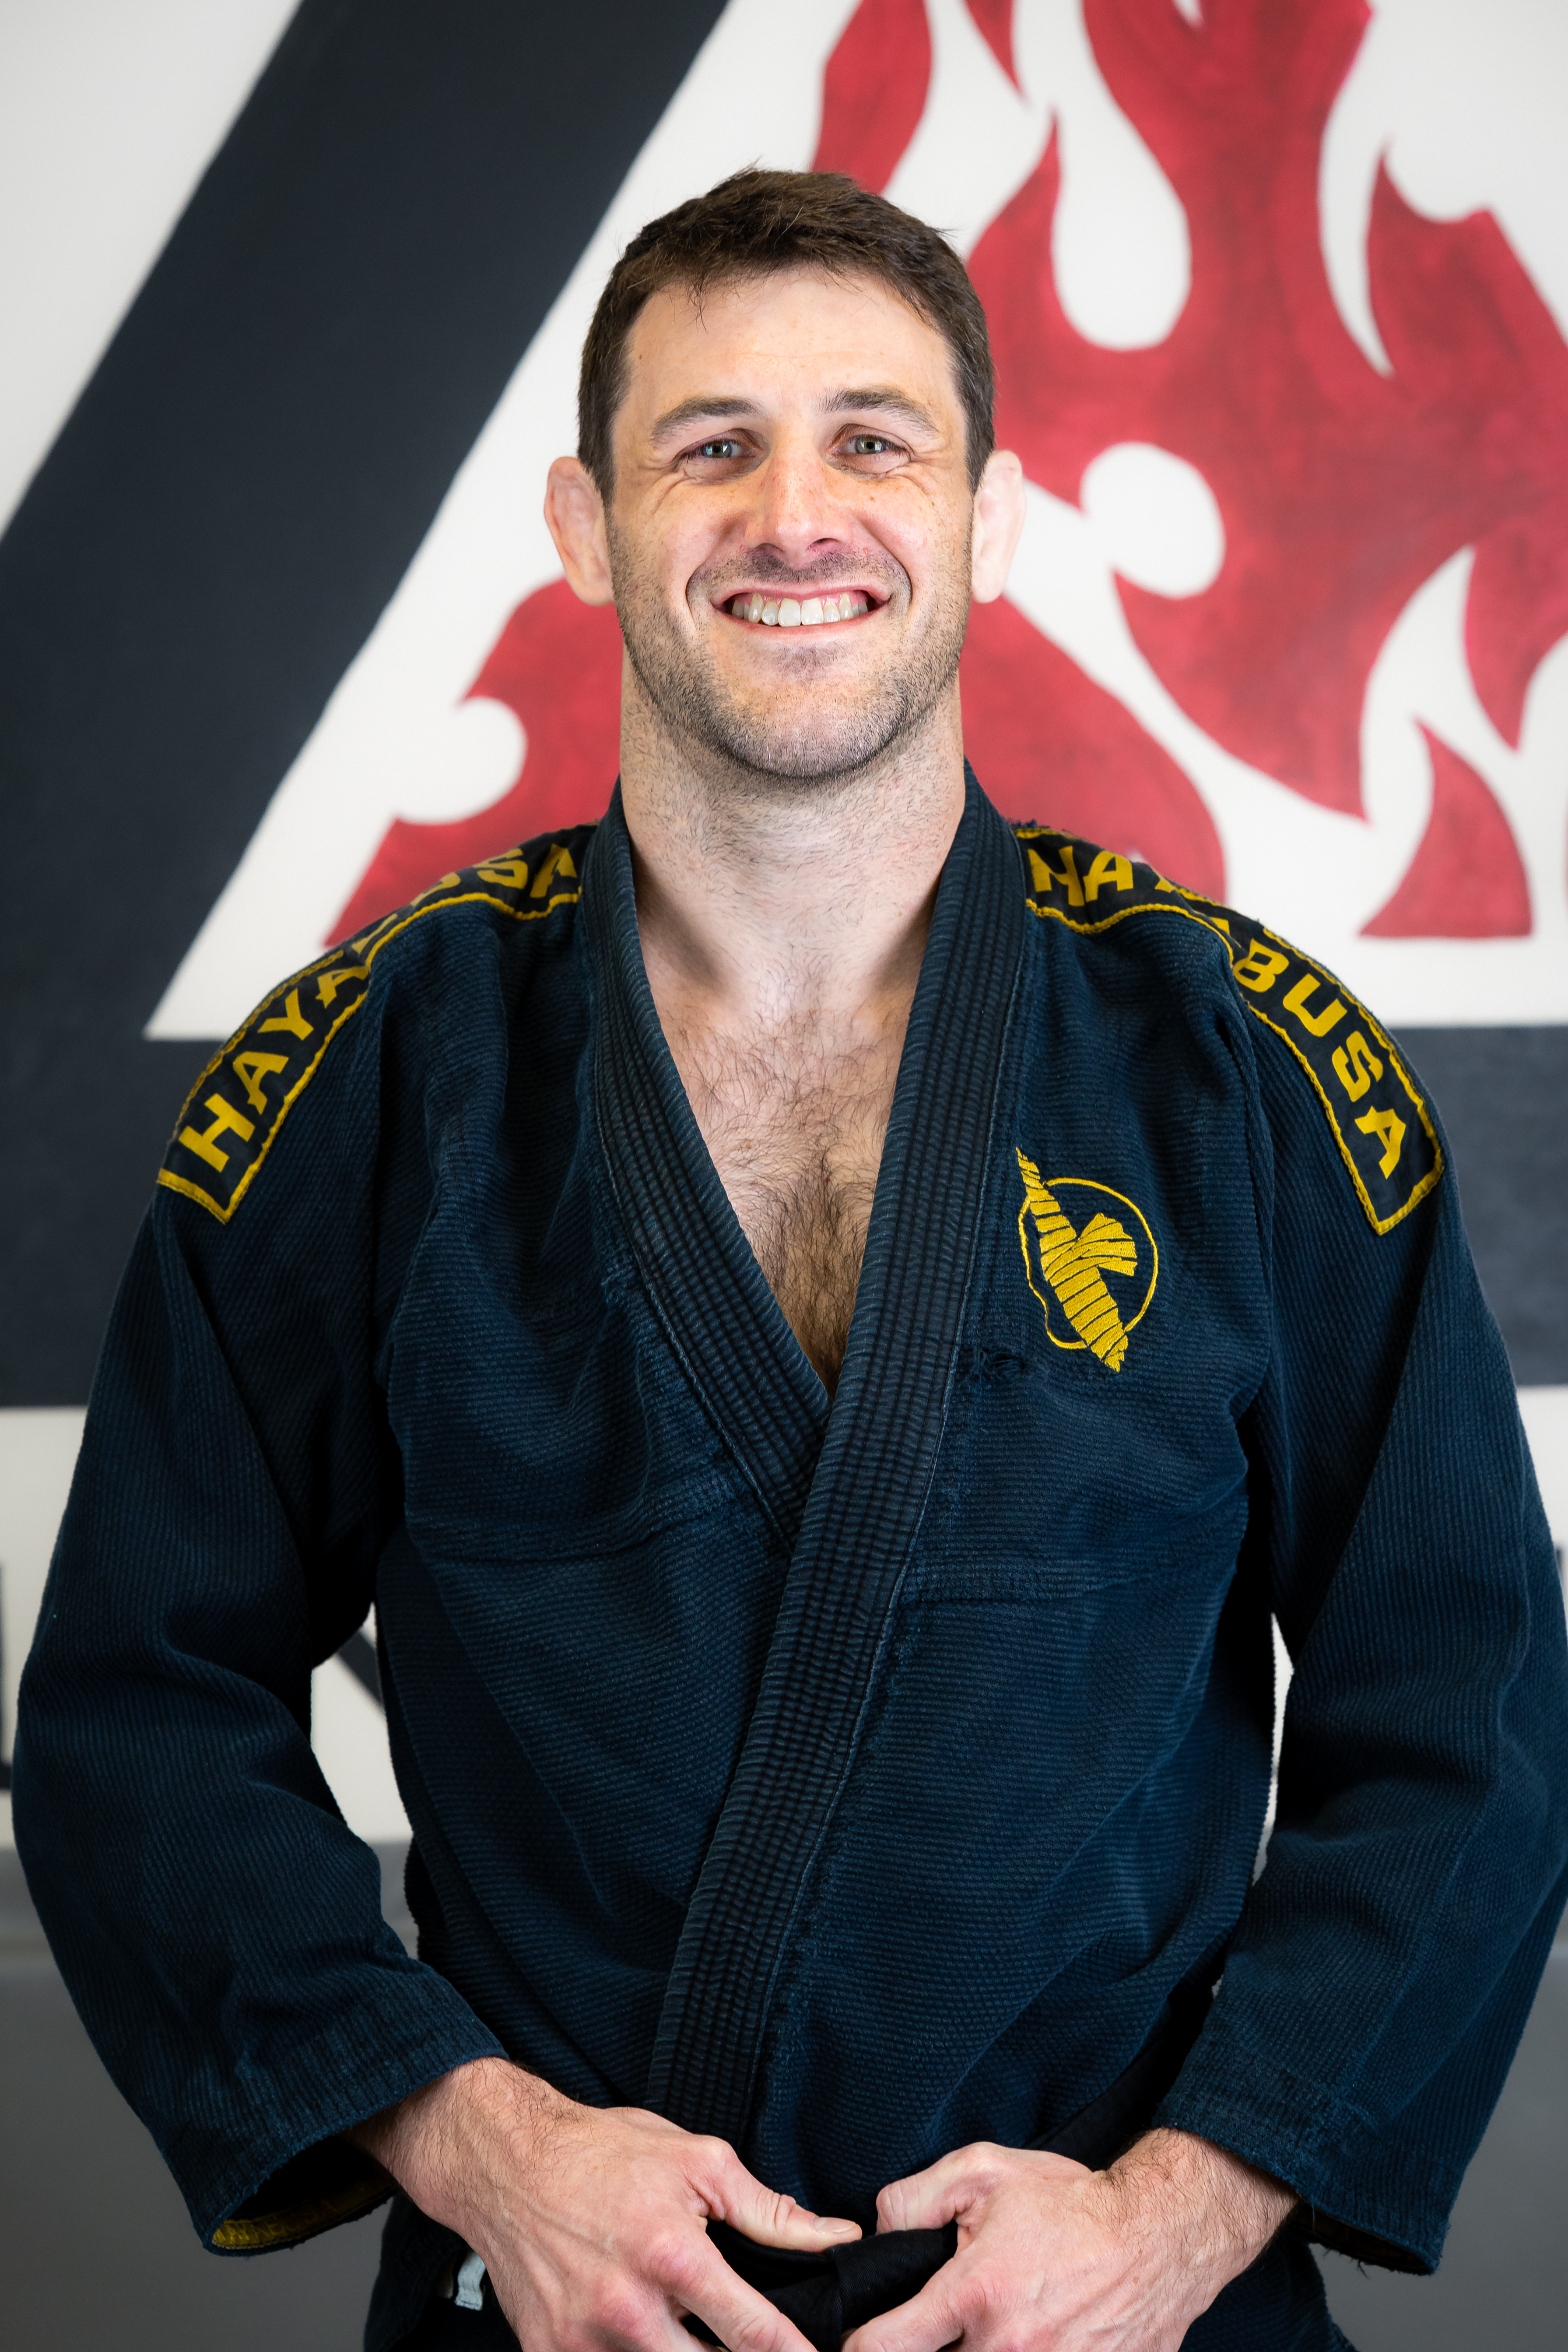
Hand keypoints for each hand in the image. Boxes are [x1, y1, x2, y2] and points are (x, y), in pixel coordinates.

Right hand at [346, 2057, 859, 2351]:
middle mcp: (627, 2310)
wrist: (507, 2164)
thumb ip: (771, 2211)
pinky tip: (648, 2332)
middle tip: (751, 2340)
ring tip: (696, 2330)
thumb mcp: (699, 2162)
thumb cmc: (605, 2154)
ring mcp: (584, 2342)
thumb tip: (838, 2237)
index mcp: (672, 2256)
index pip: (754, 2334)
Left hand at [844, 2128, 1296, 2351]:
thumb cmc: (1071, 2202)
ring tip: (992, 2322)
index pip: (885, 2347)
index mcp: (975, 2294)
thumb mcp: (983, 2170)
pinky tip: (1032, 2336)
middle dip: (927, 2346)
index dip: (861, 2343)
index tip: (863, 2335)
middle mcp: (1007, 2349)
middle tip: (942, 2319)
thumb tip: (876, 2236)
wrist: (1157, 2237)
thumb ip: (914, 2199)